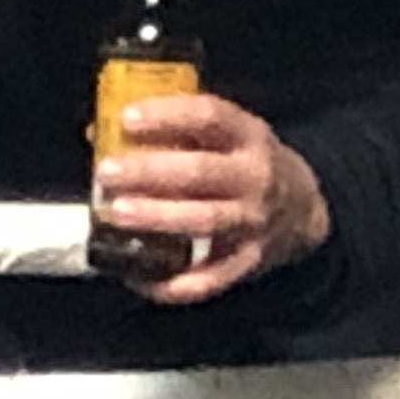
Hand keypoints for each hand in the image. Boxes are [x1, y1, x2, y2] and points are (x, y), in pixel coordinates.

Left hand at [94, 90, 332, 305]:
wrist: (302, 209)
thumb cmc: (242, 162)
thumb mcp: (224, 134)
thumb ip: (171, 130)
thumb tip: (98, 132)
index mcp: (248, 135)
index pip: (211, 117)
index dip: (169, 116)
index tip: (127, 118)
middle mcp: (255, 177)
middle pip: (202, 172)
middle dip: (151, 172)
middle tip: (107, 173)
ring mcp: (254, 222)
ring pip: (205, 221)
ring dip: (159, 218)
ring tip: (117, 214)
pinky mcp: (248, 262)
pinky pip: (210, 278)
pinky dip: (174, 282)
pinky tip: (138, 276)